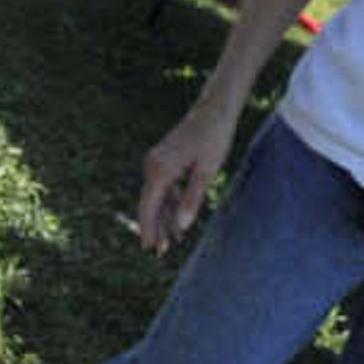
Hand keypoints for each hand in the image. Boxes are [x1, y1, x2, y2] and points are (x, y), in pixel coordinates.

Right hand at [136, 100, 236, 253]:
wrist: (213, 111)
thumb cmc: (214, 139)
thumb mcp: (207, 172)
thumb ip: (192, 200)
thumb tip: (181, 227)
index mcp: (160, 169)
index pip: (149, 206)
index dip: (149, 228)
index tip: (150, 247)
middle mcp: (152, 165)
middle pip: (149, 203)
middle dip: (154, 228)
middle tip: (160, 252)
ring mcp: (155, 162)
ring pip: (155, 197)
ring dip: (162, 218)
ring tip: (170, 242)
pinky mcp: (162, 160)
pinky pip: (162, 188)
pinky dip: (168, 204)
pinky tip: (175, 220)